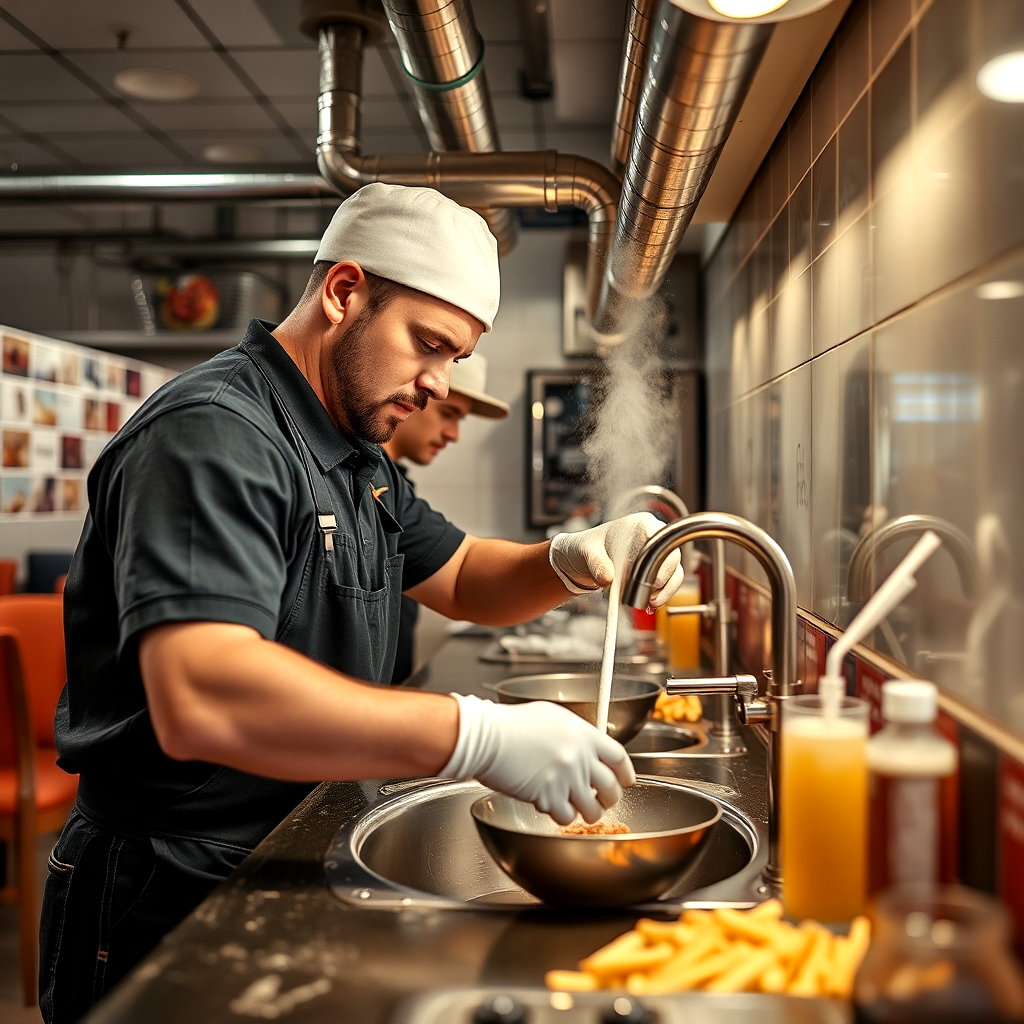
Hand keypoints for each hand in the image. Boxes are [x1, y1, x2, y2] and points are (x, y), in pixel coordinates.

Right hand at [438, 694, 635, 824]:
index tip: (626, 780)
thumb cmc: (511, 723)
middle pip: (610, 788)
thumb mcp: (551, 717)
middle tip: (604, 800)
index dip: (626, 772)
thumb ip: (574, 733)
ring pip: (592, 809)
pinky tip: (553, 806)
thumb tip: (584, 745)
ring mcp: (566, 779)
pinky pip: (566, 817)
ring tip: (579, 809)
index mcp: (583, 734)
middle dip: (610, 798)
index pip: (618, 757)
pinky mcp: (549, 798)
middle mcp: (580, 758)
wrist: (487, 737)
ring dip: (588, 812)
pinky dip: (562, 816)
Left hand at [548, 512, 683, 606]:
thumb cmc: (588, 548)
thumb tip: (607, 578)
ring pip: (674, 572)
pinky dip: (662, 595)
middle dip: (659, 580)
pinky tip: (649, 605)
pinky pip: (669, 583)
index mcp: (641, 524)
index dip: (656, 560)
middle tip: (646, 596)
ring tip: (649, 604)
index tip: (647, 579)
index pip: (660, 540)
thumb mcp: (586, 552)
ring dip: (663, 590)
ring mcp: (658, 553)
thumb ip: (596, 564)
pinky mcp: (657, 569)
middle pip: (670, 558)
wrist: (586, 558)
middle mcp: (655, 536)